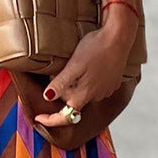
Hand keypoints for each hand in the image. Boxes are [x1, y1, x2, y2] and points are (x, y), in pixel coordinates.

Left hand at [33, 10, 137, 129]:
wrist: (118, 37)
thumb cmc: (96, 48)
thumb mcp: (73, 65)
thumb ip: (61, 83)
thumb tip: (48, 97)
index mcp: (85, 94)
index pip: (66, 117)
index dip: (51, 120)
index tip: (38, 118)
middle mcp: (96, 96)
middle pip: (72, 101)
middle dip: (61, 92)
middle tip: (55, 72)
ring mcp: (106, 89)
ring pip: (83, 93)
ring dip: (74, 85)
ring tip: (71, 66)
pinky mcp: (112, 82)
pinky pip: (94, 86)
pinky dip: (86, 80)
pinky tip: (85, 66)